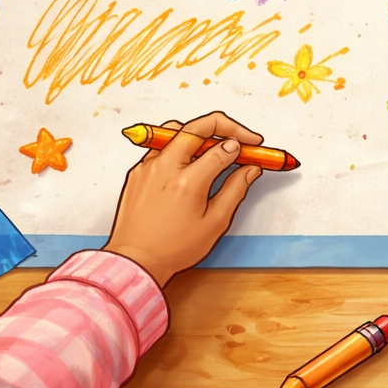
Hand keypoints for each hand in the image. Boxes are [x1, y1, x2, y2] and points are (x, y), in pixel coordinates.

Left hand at [104, 111, 263, 286]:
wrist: (135, 261)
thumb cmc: (172, 248)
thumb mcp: (215, 222)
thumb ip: (235, 189)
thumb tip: (250, 169)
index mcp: (188, 181)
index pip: (222, 148)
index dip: (243, 145)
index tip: (253, 149)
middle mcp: (165, 167)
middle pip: (198, 127)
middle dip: (226, 127)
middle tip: (241, 137)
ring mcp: (148, 167)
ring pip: (176, 131)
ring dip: (200, 133)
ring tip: (214, 146)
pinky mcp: (138, 172)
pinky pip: (161, 147)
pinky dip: (179, 146)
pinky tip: (189, 162)